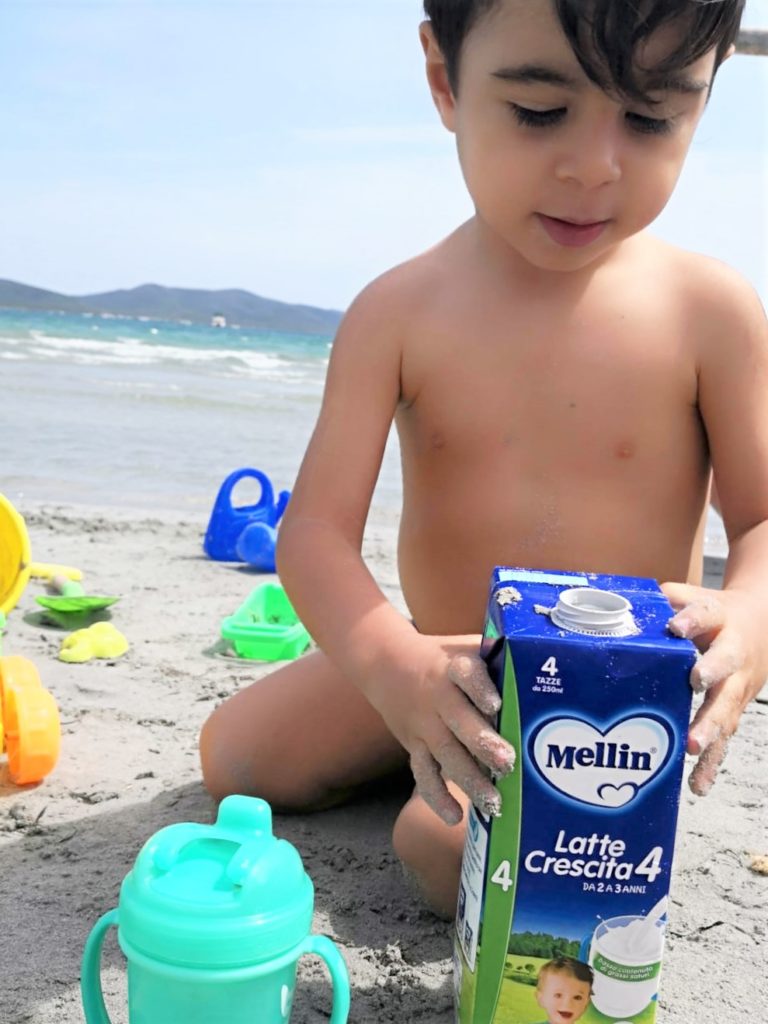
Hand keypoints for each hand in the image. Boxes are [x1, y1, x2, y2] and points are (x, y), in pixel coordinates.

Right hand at [363, 633, 515, 824]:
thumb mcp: (464, 648)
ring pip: (445, 753)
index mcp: (454, 668)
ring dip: (469, 779)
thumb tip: (544, 664)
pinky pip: (423, 773)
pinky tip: (455, 817)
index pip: (466, 675)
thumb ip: (496, 658)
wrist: (384, 663)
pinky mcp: (414, 745)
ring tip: (493, 802)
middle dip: (483, 743)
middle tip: (508, 763)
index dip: (480, 689)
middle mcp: (438, 696)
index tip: (495, 704)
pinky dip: (436, 796)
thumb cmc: (441, 659)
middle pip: (459, 720)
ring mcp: (424, 724)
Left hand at [662, 582, 766, 795]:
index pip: (707, 614)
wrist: (761, 626)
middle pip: (726, 666)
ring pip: (727, 709)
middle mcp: (733, 654)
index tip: (678, 626)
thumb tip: (626, 603)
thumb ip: (666, 600)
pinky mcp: (733, 712)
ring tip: (694, 747)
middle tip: (695, 684)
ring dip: (711, 728)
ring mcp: (736, 686)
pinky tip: (698, 785)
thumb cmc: (715, 614)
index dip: (693, 619)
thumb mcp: (695, 597)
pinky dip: (712, 763)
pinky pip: (724, 740)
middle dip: (712, 676)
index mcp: (720, 619)